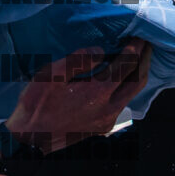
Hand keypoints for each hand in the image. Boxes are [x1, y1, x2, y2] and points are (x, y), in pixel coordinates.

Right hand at [6, 41, 148, 151]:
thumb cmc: (36, 104)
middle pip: (137, 81)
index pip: (126, 65)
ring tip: (136, 59)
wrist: (29, 139)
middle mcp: (108, 108)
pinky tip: (119, 80)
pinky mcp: (102, 127)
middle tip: (146, 45)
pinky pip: (121, 104)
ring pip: (131, 95)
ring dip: (136, 75)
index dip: (134, 48)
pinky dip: (125, 88)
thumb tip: (101, 50)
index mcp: (98, 92)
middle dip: (144, 60)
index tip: (138, 36)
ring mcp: (107, 120)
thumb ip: (78, 60)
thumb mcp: (51, 75)